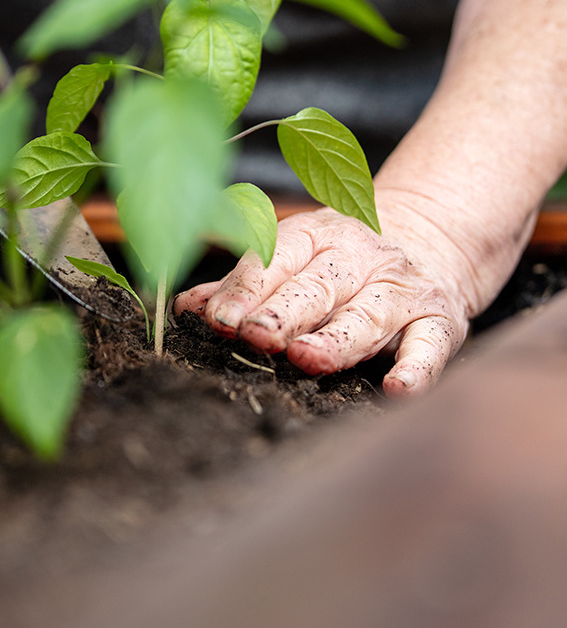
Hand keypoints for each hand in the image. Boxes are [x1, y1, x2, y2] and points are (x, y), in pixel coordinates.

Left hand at [174, 205, 470, 398]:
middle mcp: (360, 258)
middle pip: (317, 287)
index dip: (246, 290)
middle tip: (254, 336)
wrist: (429, 239)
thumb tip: (186, 308)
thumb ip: (245, 283)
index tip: (218, 318)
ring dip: (336, 339)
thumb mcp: (295, 255)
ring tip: (306, 358)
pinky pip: (430, 346)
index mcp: (316, 237)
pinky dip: (416, 367)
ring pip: (367, 315)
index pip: (276, 261)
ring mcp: (401, 289)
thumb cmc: (340, 261)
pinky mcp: (440, 320)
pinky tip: (397, 390)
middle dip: (284, 312)